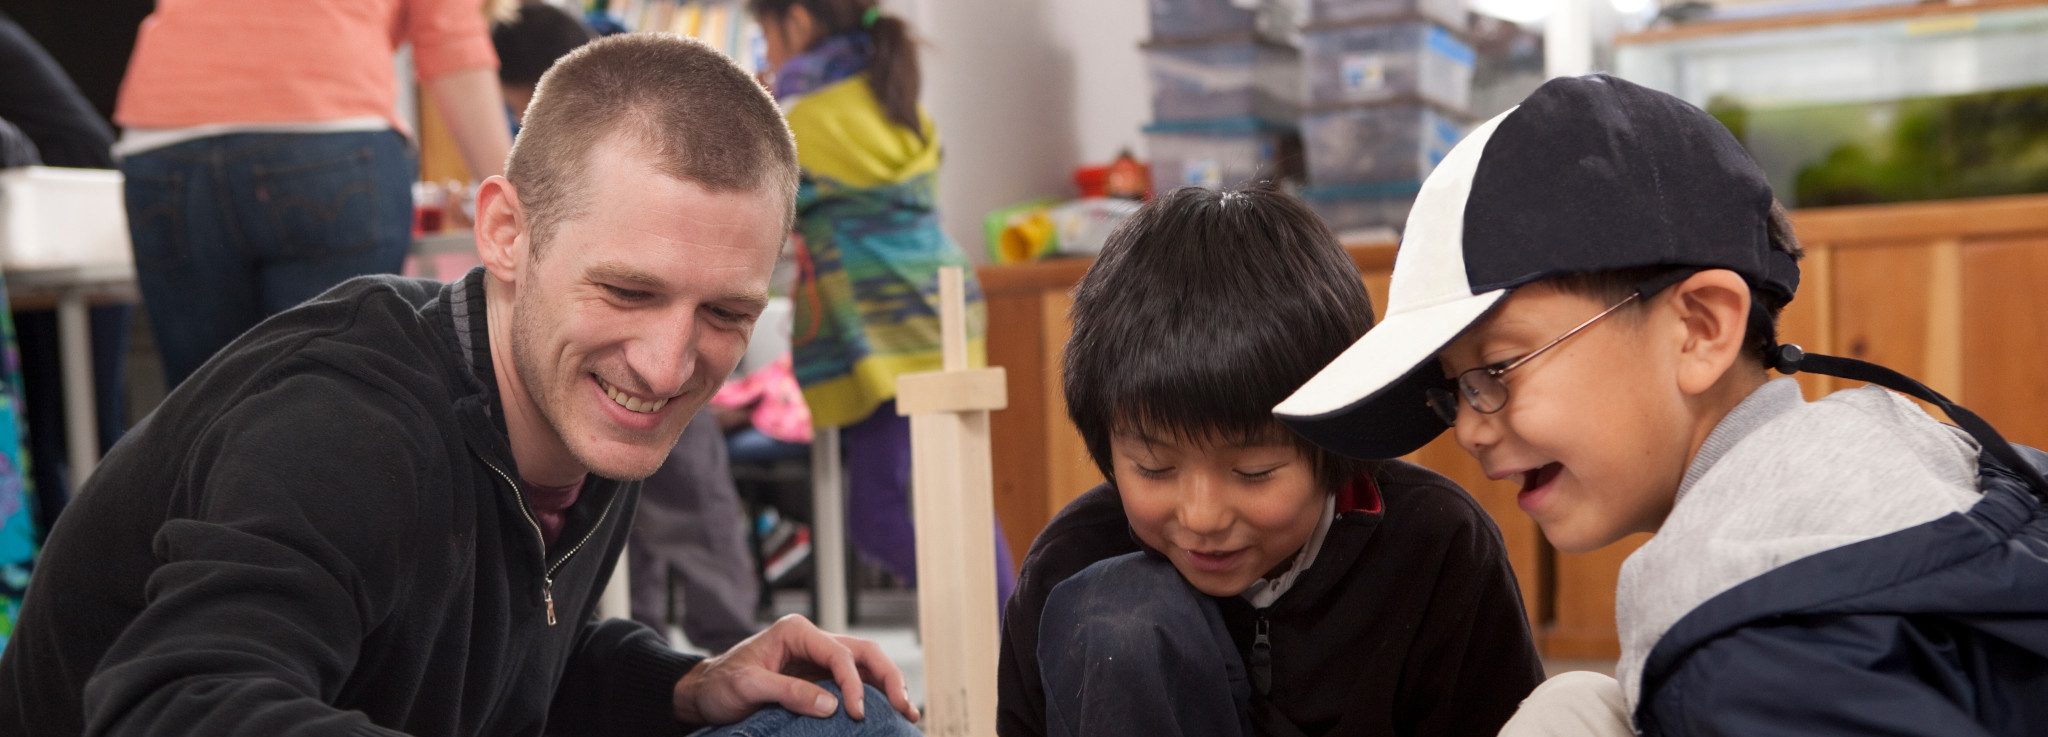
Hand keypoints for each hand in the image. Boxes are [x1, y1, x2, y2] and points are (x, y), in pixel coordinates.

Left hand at [671, 613, 919, 725]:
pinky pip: (852, 682)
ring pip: (864, 665)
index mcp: (796, 631)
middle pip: (863, 653)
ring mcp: (817, 658)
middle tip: (904, 707)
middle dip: (888, 678)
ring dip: (887, 686)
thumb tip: (831, 705)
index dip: (853, 683)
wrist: (704, 691)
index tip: (856, 713)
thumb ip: (789, 693)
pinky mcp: (817, 677)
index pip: (839, 653)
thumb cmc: (720, 685)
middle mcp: (812, 640)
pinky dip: (872, 695)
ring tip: (907, 712)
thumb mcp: (749, 688)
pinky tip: (887, 711)